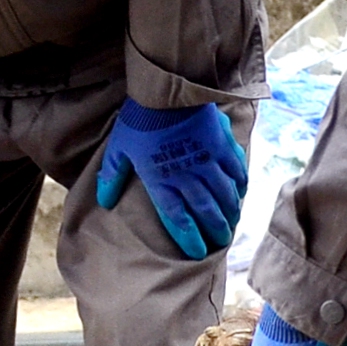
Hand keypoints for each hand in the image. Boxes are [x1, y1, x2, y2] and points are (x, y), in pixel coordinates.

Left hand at [93, 100, 246, 258]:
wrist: (167, 92)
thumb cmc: (140, 121)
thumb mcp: (119, 149)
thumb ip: (112, 176)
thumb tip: (105, 201)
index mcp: (163, 182)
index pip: (177, 218)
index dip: (189, 237)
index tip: (197, 252)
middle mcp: (189, 177)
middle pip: (206, 211)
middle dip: (214, 230)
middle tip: (221, 243)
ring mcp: (209, 162)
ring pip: (225, 195)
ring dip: (230, 212)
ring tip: (233, 225)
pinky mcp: (222, 146)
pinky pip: (236, 170)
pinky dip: (239, 184)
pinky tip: (241, 194)